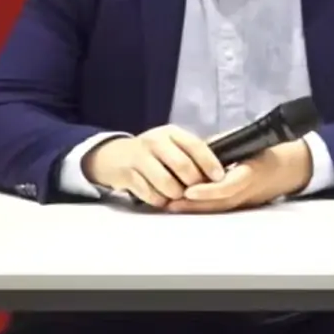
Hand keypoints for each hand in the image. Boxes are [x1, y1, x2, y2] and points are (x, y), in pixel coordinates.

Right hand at [83, 125, 224, 206]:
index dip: (210, 163)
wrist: (112, 156)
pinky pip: (150, 194)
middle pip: (183, 166)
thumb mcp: (172, 145)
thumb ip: (192, 154)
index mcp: (171, 133)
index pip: (196, 146)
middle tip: (196, 191)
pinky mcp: (126, 174)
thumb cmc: (153, 153)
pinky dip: (160, 200)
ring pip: (167, 183)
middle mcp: (155, 141)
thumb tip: (220, 172)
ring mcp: (139, 157)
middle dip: (194, 183)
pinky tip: (161, 198)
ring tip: (178, 196)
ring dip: (177, 195)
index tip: (219, 178)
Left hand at [165, 140, 313, 213]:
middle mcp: (248, 190)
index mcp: (253, 172)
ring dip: (193, 209)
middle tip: (169, 202)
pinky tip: (182, 206)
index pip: (228, 186)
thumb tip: (198, 148)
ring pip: (217, 208)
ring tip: (170, 206)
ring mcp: (244, 200)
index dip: (208, 191)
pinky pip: (218, 208)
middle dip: (193, 204)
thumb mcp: (245, 140)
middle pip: (218, 203)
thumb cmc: (263, 150)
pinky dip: (200, 208)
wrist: (285, 168)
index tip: (188, 191)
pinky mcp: (238, 204)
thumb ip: (221, 144)